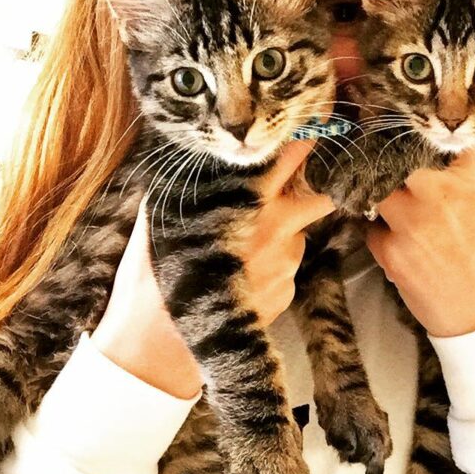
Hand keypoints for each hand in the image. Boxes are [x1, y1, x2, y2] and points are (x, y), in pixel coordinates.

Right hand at [91, 141, 333, 398]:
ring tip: (246, 246)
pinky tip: (243, 275)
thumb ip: (195, 183)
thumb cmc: (154, 272)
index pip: (295, 156)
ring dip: (285, 233)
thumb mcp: (163, 214)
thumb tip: (210, 158)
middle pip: (320, 196)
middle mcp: (276, 228)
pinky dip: (275, 265)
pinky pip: (289, 266)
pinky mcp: (287, 291)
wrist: (159, 342)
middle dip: (315, 189)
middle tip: (293, 190)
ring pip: (299, 234)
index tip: (314, 132)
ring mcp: (286, 263)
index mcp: (247, 200)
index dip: (309, 142)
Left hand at [365, 126, 474, 337]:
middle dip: (395, 151)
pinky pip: (372, 224)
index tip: (434, 118)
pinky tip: (396, 238)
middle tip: (391, 152)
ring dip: (383, 191)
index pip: (459, 131)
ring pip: (378, 184)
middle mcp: (438, 193)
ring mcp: (409, 221)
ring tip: (396, 203)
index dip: (447, 121)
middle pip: (399, 150)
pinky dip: (379, 229)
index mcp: (473, 181)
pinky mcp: (388, 249)